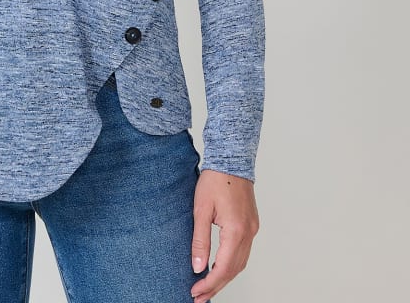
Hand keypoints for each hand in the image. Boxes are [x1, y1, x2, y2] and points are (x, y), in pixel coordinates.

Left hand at [190, 168, 259, 302]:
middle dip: (217, 286)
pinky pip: (243, 252)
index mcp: (236, 230)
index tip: (196, 291)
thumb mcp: (200, 210)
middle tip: (200, 297)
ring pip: (241, 263)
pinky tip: (220, 268)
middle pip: (234, 270)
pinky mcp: (251, 224)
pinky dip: (232, 264)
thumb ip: (200, 240)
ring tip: (208, 287)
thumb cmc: (215, 180)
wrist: (231, 159)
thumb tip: (198, 266)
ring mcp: (252, 229)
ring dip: (225, 277)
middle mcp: (248, 233)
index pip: (223, 268)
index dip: (209, 283)